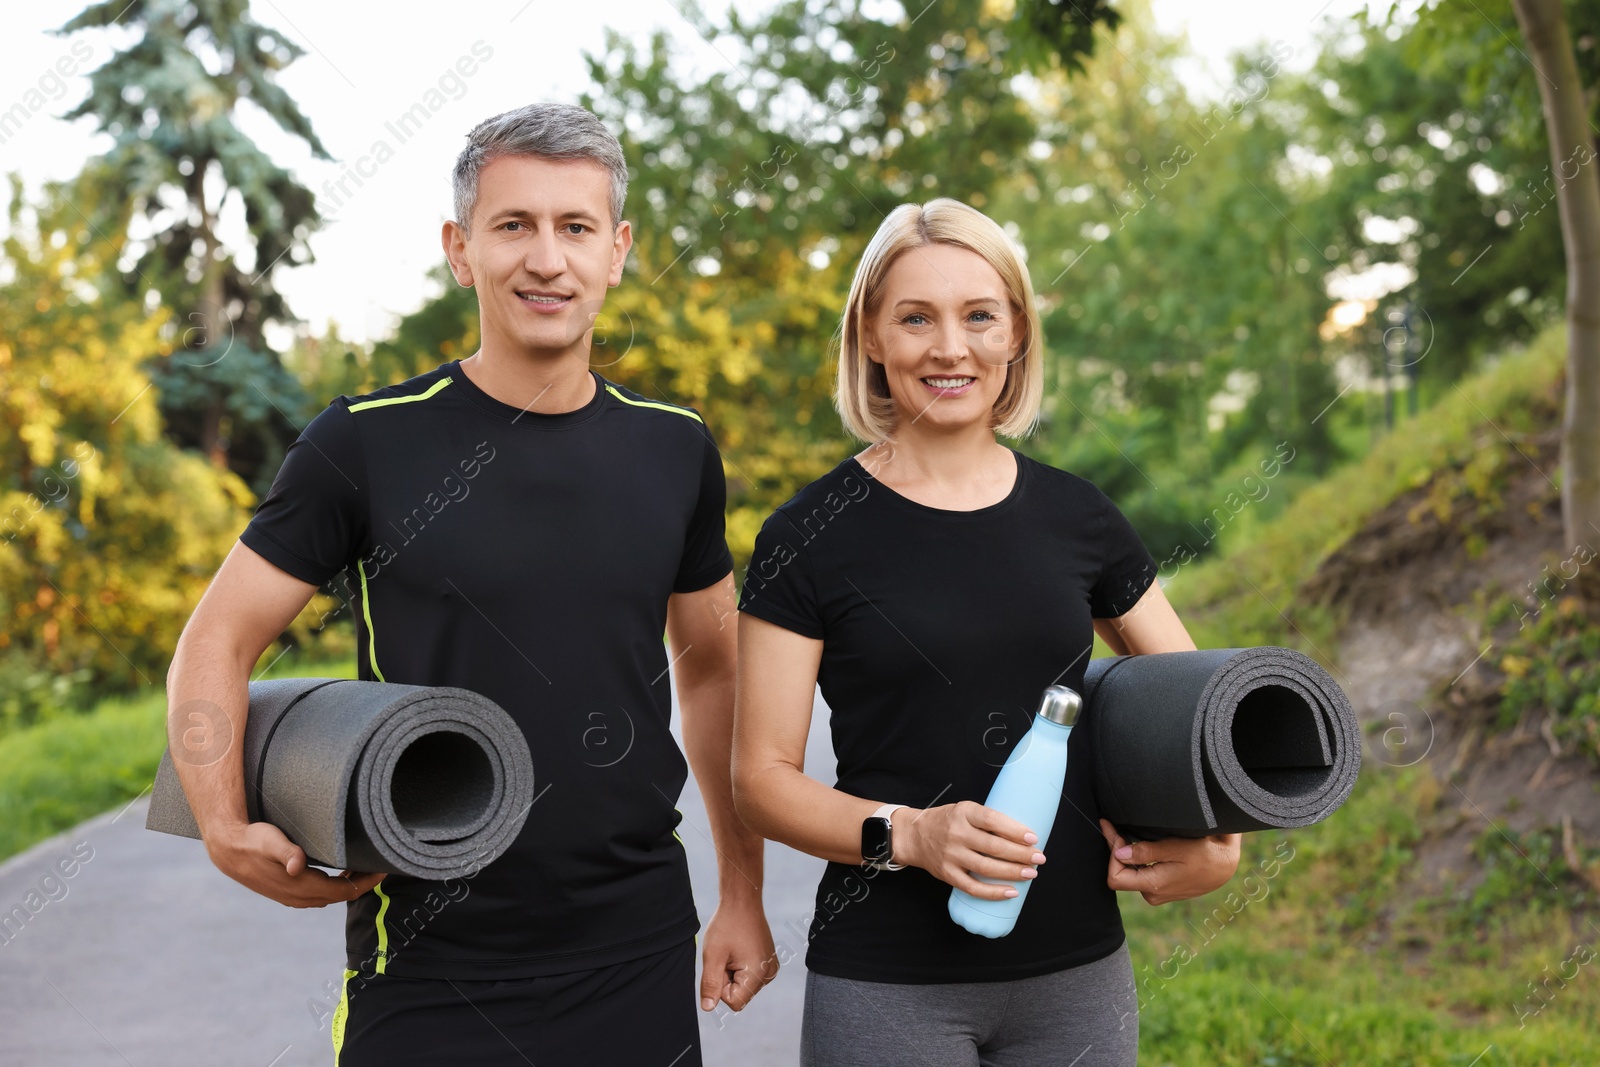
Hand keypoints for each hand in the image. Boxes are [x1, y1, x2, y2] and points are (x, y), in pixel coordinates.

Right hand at [206, 821, 383, 907]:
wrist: (228, 851)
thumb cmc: (253, 841)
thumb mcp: (271, 841)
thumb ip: (286, 853)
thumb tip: (297, 866)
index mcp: (301, 886)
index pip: (345, 891)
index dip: (367, 882)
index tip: (384, 868)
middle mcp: (299, 897)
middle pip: (342, 895)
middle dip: (363, 882)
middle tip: (380, 863)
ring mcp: (293, 898)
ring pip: (331, 896)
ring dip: (350, 884)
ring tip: (365, 865)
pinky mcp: (289, 893)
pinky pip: (320, 894)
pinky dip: (336, 885)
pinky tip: (342, 870)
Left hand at [699, 899, 777, 1012]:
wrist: (742, 902)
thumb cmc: (727, 925)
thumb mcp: (713, 955)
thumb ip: (710, 984)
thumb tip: (707, 1008)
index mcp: (758, 974)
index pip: (734, 1002)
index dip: (721, 987)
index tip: (721, 964)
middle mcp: (769, 974)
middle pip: (739, 995)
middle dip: (727, 980)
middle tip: (726, 956)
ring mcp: (770, 968)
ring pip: (743, 986)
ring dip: (733, 973)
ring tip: (732, 951)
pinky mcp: (768, 962)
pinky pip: (749, 977)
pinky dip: (739, 967)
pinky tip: (739, 950)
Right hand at [895, 801, 1046, 900]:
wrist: (914, 836)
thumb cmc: (947, 822)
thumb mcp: (965, 811)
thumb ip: (987, 821)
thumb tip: (1022, 836)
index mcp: (963, 812)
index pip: (992, 820)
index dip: (1014, 830)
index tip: (1033, 838)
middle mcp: (956, 833)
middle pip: (993, 846)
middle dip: (1021, 854)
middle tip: (1039, 858)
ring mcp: (951, 855)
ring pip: (986, 868)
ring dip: (1013, 872)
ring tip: (1031, 873)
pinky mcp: (947, 874)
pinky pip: (973, 888)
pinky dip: (994, 892)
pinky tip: (1011, 891)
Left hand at [1098, 818, 1240, 905]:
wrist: (1225, 865)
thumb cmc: (1204, 854)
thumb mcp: (1176, 848)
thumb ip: (1147, 852)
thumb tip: (1119, 853)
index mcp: (1154, 886)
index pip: (1114, 877)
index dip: (1111, 853)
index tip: (1114, 830)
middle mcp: (1152, 894)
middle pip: (1120, 873)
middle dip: (1115, 849)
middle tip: (1113, 824)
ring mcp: (1157, 892)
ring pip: (1129, 872)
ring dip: (1125, 852)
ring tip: (1124, 831)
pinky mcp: (1161, 887)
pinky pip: (1140, 873)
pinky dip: (1135, 857)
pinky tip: (1137, 842)